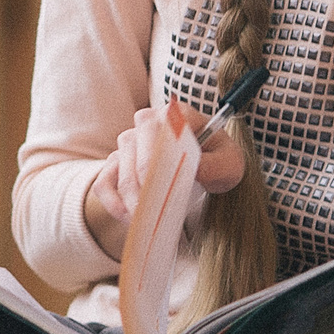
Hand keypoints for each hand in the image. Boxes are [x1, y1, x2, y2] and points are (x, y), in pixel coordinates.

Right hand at [83, 105, 248, 261]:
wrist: (208, 168)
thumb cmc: (217, 162)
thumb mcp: (229, 164)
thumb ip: (215, 164)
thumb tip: (193, 168)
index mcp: (174, 115)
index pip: (156, 127)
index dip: (157, 155)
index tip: (164, 180)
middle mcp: (147, 123)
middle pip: (134, 149)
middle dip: (142, 183)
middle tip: (152, 209)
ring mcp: (130, 142)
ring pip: (120, 167)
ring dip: (130, 197)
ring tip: (144, 219)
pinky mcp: (118, 164)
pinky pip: (104, 182)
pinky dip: (113, 202)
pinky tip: (127, 217)